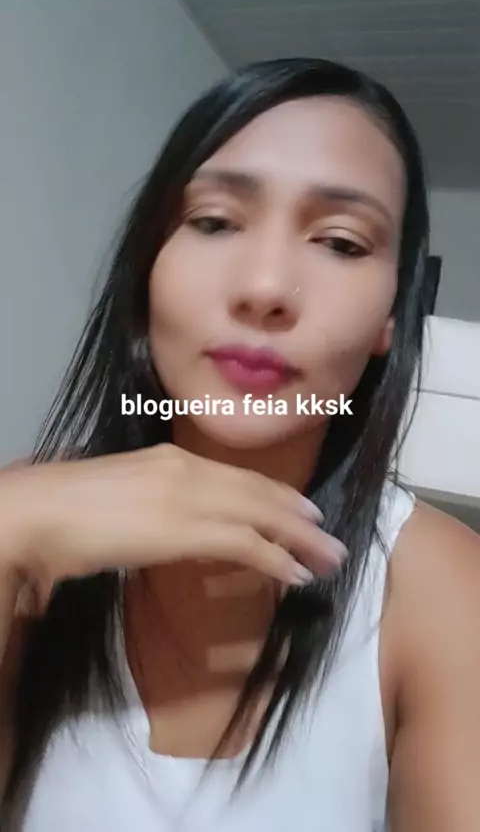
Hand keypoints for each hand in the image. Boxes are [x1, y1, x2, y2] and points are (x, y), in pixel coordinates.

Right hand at [5, 444, 346, 589]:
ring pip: (262, 516)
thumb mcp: (126, 494)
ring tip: (329, 560)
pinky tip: (294, 574)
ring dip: (300, 541)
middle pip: (261, 493)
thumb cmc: (72, 506)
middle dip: (300, 518)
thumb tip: (177, 522)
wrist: (42, 510)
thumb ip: (159, 503)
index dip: (276, 495)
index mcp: (174, 459)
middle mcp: (189, 471)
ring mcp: (190, 497)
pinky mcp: (185, 528)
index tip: (302, 510)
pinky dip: (275, 559)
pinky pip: (245, 543)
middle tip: (331, 538)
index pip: (240, 477)